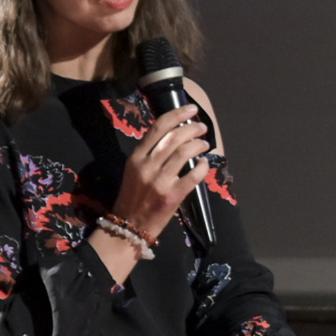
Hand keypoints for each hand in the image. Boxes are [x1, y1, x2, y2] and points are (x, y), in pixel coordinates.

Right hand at [112, 104, 210, 237]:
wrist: (130, 226)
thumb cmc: (134, 196)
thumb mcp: (135, 169)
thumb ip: (151, 153)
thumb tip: (176, 135)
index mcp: (136, 156)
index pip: (158, 127)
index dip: (177, 114)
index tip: (191, 109)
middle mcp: (147, 165)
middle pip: (174, 137)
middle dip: (192, 128)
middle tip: (202, 127)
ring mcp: (160, 181)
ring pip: (185, 152)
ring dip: (199, 144)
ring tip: (205, 143)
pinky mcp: (172, 195)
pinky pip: (193, 175)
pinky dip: (203, 167)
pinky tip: (206, 164)